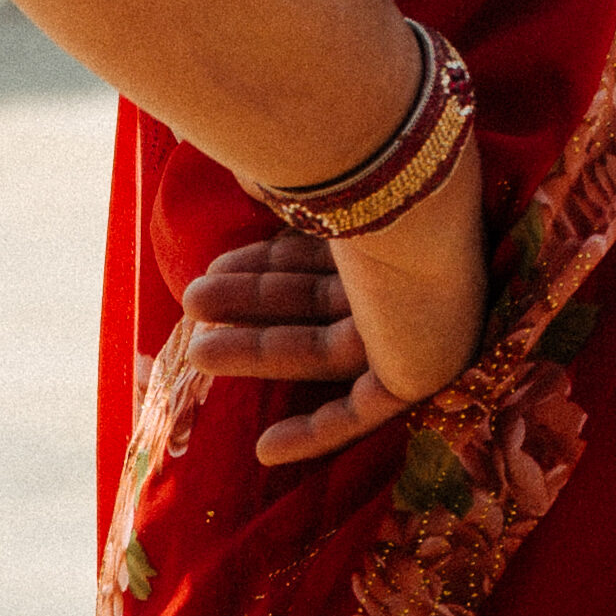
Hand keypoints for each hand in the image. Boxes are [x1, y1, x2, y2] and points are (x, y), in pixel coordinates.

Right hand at [184, 146, 492, 469]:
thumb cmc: (352, 165)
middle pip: (315, 297)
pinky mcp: (421, 370)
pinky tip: (266, 449)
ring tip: (197, 348)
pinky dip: (315, 432)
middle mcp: (410, 265)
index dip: (265, 262)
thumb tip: (244, 175)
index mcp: (391, 211)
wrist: (406, 188)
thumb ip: (277, 180)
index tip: (214, 265)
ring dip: (258, 351)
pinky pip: (361, 410)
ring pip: (322, 347)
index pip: (320, 248)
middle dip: (251, 300)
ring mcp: (418, 321)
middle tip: (194, 302)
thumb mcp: (302, 173)